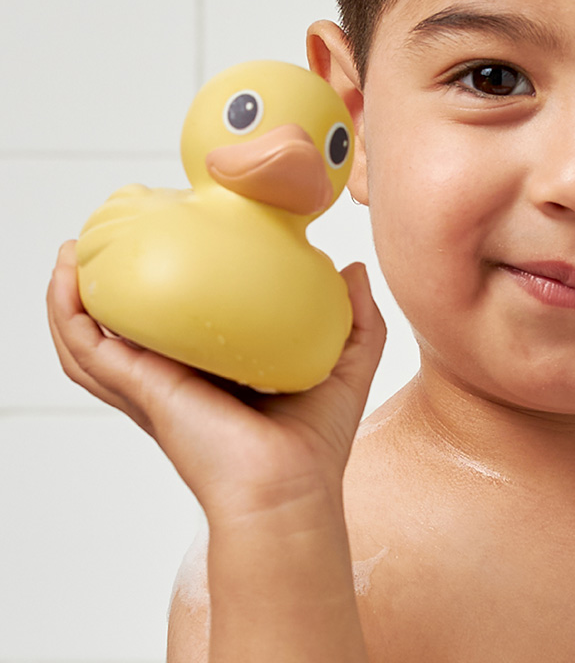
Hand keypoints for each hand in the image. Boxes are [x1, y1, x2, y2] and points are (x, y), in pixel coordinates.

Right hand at [47, 241, 386, 520]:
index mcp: (217, 367)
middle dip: (104, 287)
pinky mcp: (142, 388)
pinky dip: (67, 317)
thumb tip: (351, 266)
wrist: (291, 487)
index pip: (181, 321)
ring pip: (90, 338)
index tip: (165, 240)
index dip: (166, 284)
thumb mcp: (347, 361)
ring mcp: (152, 384)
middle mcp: (176, 376)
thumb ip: (354, 313)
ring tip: (67, 254)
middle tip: (102, 241)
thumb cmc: (317, 440)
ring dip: (70, 297)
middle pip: (124, 327)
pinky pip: (87, 351)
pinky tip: (66, 282)